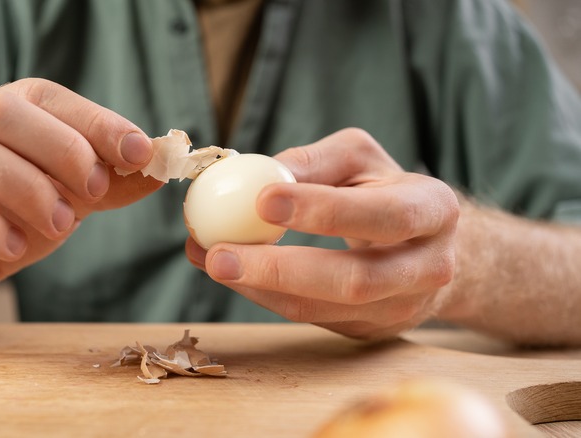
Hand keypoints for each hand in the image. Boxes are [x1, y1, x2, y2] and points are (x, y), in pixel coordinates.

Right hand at [0, 78, 161, 319]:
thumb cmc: (8, 221)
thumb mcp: (67, 199)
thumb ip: (109, 184)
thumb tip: (159, 168)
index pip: (43, 95)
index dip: (95, 120)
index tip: (140, 151)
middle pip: (2, 112)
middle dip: (61, 151)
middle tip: (94, 192)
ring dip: (27, 189)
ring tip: (60, 225)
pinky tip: (12, 247)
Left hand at [186, 128, 458, 338]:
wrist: (429, 249)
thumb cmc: (386, 191)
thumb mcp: (362, 159)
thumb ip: (316, 160)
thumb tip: (258, 171)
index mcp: (433, 211)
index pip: (384, 215)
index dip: (323, 210)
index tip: (263, 199)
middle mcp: (428, 267)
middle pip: (354, 280)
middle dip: (280, 269)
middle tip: (220, 254)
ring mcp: (401, 308)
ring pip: (324, 309)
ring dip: (260, 288)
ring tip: (209, 260)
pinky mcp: (370, 329)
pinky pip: (310, 318)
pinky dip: (264, 296)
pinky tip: (231, 273)